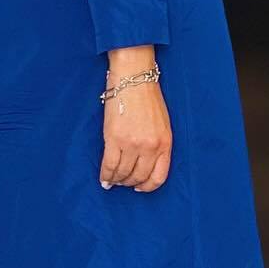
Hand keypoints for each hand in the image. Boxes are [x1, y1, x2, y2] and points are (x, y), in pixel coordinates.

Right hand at [100, 47, 171, 191]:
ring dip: (116, 180)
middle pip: (139, 177)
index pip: (158, 176)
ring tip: (112, 180)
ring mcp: (132, 144)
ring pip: (123, 173)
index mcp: (165, 143)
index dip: (147, 186)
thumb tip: (145, 163)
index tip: (140, 188)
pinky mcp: (114, 139)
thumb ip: (157, 144)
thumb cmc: (148, 98)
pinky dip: (105, 175)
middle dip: (130, 183)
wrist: (133, 79)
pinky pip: (109, 165)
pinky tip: (104, 179)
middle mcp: (150, 147)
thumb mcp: (162, 124)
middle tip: (123, 183)